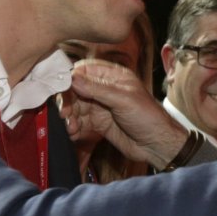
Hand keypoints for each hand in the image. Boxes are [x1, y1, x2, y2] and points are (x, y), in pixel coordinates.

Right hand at [63, 59, 188, 168]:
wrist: (157, 146)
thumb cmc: (148, 117)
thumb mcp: (123, 100)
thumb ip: (97, 89)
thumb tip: (72, 78)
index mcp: (113, 76)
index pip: (85, 69)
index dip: (71, 77)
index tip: (60, 88)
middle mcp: (104, 89)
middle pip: (76, 89)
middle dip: (67, 100)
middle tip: (65, 113)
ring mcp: (100, 106)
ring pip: (75, 107)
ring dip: (69, 117)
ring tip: (71, 127)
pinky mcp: (98, 123)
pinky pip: (79, 122)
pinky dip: (73, 127)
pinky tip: (74, 133)